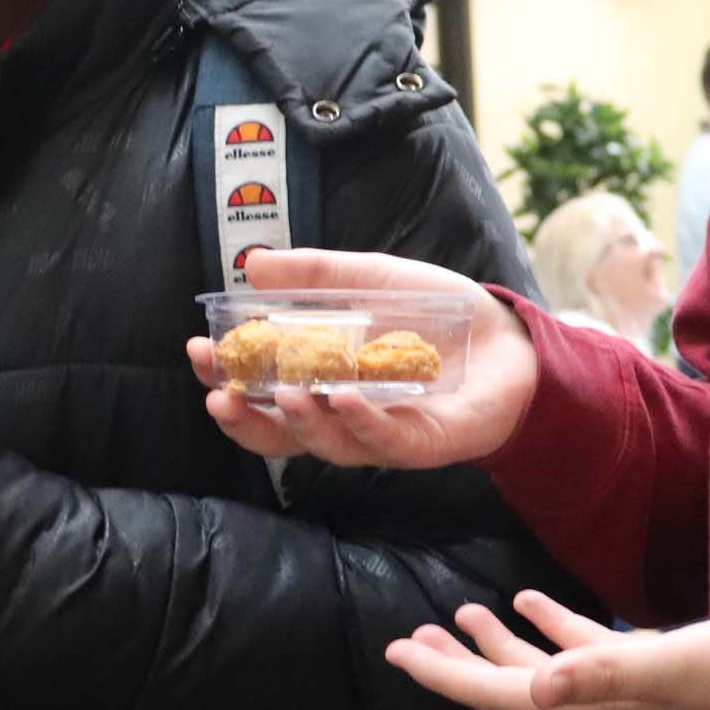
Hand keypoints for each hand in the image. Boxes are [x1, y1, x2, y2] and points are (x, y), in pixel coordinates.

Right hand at [190, 248, 537, 468]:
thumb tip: (251, 265)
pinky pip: (383, 439)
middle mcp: (343, 417)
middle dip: (243, 417)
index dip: (226, 379)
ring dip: (299, 421)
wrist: (511, 339)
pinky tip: (340, 397)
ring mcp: (381, 435)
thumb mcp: (371, 280)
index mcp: (322, 382)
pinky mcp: (421, 444)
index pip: (261, 392)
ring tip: (281, 392)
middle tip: (216, 392)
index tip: (199, 351)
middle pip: (280, 433)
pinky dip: (359, 420)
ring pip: (327, 443)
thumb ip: (314, 276)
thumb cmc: (439, 316)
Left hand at [385, 589, 709, 709]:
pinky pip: (582, 651)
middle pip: (504, 692)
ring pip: (540, 673)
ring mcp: (623, 691)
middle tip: (407, 637)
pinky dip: (551, 627)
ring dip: (496, 646)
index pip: (496, 695)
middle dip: (453, 667)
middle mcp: (598, 709)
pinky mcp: (650, 669)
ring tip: (457, 614)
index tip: (396, 651)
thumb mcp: (670, 667)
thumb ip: (603, 672)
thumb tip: (535, 689)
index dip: (444, 676)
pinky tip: (529, 597)